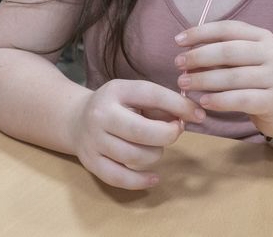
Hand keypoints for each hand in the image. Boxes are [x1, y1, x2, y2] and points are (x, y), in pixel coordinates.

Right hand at [70, 79, 204, 189]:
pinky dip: (141, 181)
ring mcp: (94, 140)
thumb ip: (161, 104)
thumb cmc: (116, 107)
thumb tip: (190, 117)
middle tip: (174, 132)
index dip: (178, 105)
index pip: (151, 94)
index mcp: (115, 90)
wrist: (75, 119)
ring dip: (155, 154)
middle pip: (141, 131)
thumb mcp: (134, 95)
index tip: (198, 115)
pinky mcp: (91, 162)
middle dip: (167, 135)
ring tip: (155, 146)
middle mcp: (101, 115)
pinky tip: (154, 177)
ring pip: (135, 156)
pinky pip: (120, 178)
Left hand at [174, 20, 272, 139]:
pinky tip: (203, 101)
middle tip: (178, 65)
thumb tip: (186, 52)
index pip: (228, 28)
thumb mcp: (246, 61)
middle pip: (228, 51)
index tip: (178, 41)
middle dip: (199, 57)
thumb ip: (222, 54)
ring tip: (184, 83)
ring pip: (232, 76)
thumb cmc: (260, 81)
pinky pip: (241, 99)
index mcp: (262, 37)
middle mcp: (271, 53)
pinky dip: (219, 100)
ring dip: (204, 79)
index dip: (201, 32)